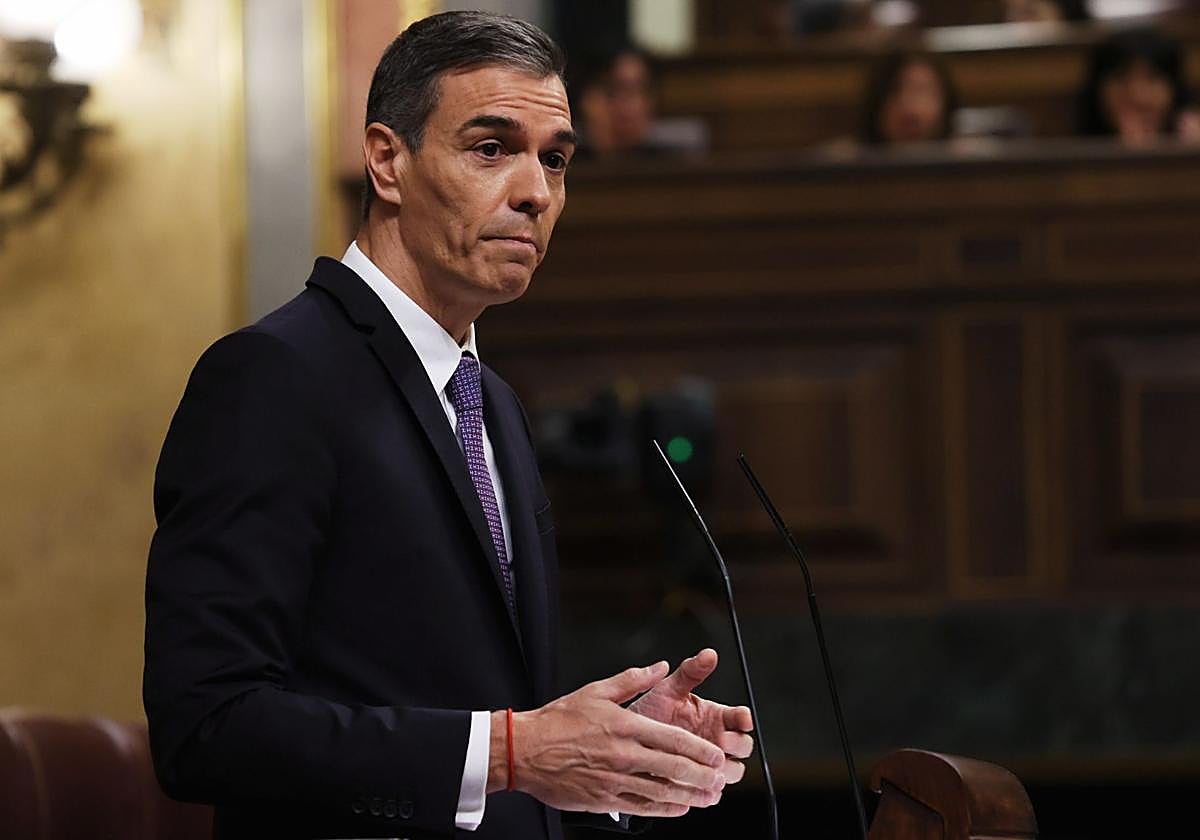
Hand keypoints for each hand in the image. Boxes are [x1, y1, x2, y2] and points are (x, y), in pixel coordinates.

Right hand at [491, 662, 727, 816]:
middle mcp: (623, 754)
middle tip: (721, 778)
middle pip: (674, 768)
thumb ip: (633, 679)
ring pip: (662, 791)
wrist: (525, 749)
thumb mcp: (597, 691)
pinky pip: (642, 806)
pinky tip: (679, 808)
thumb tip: (661, 666)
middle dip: (703, 775)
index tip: (716, 755)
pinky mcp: (603, 798)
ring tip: (709, 797)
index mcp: (625, 725)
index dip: (699, 749)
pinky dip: (665, 809)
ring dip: (690, 796)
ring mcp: (614, 779)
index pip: (672, 739)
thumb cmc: (558, 719)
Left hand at [629, 649, 754, 784]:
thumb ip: (690, 672)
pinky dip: (708, 790)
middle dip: (737, 745)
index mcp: (715, 717)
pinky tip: (695, 784)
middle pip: (744, 747)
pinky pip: (712, 792)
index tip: (742, 718)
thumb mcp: (668, 690)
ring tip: (709, 766)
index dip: (744, 719)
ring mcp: (709, 764)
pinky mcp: (699, 785)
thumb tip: (709, 654)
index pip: (740, 718)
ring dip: (725, 770)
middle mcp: (716, 740)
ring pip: (733, 772)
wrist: (627, 743)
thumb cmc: (650, 713)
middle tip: (722, 742)